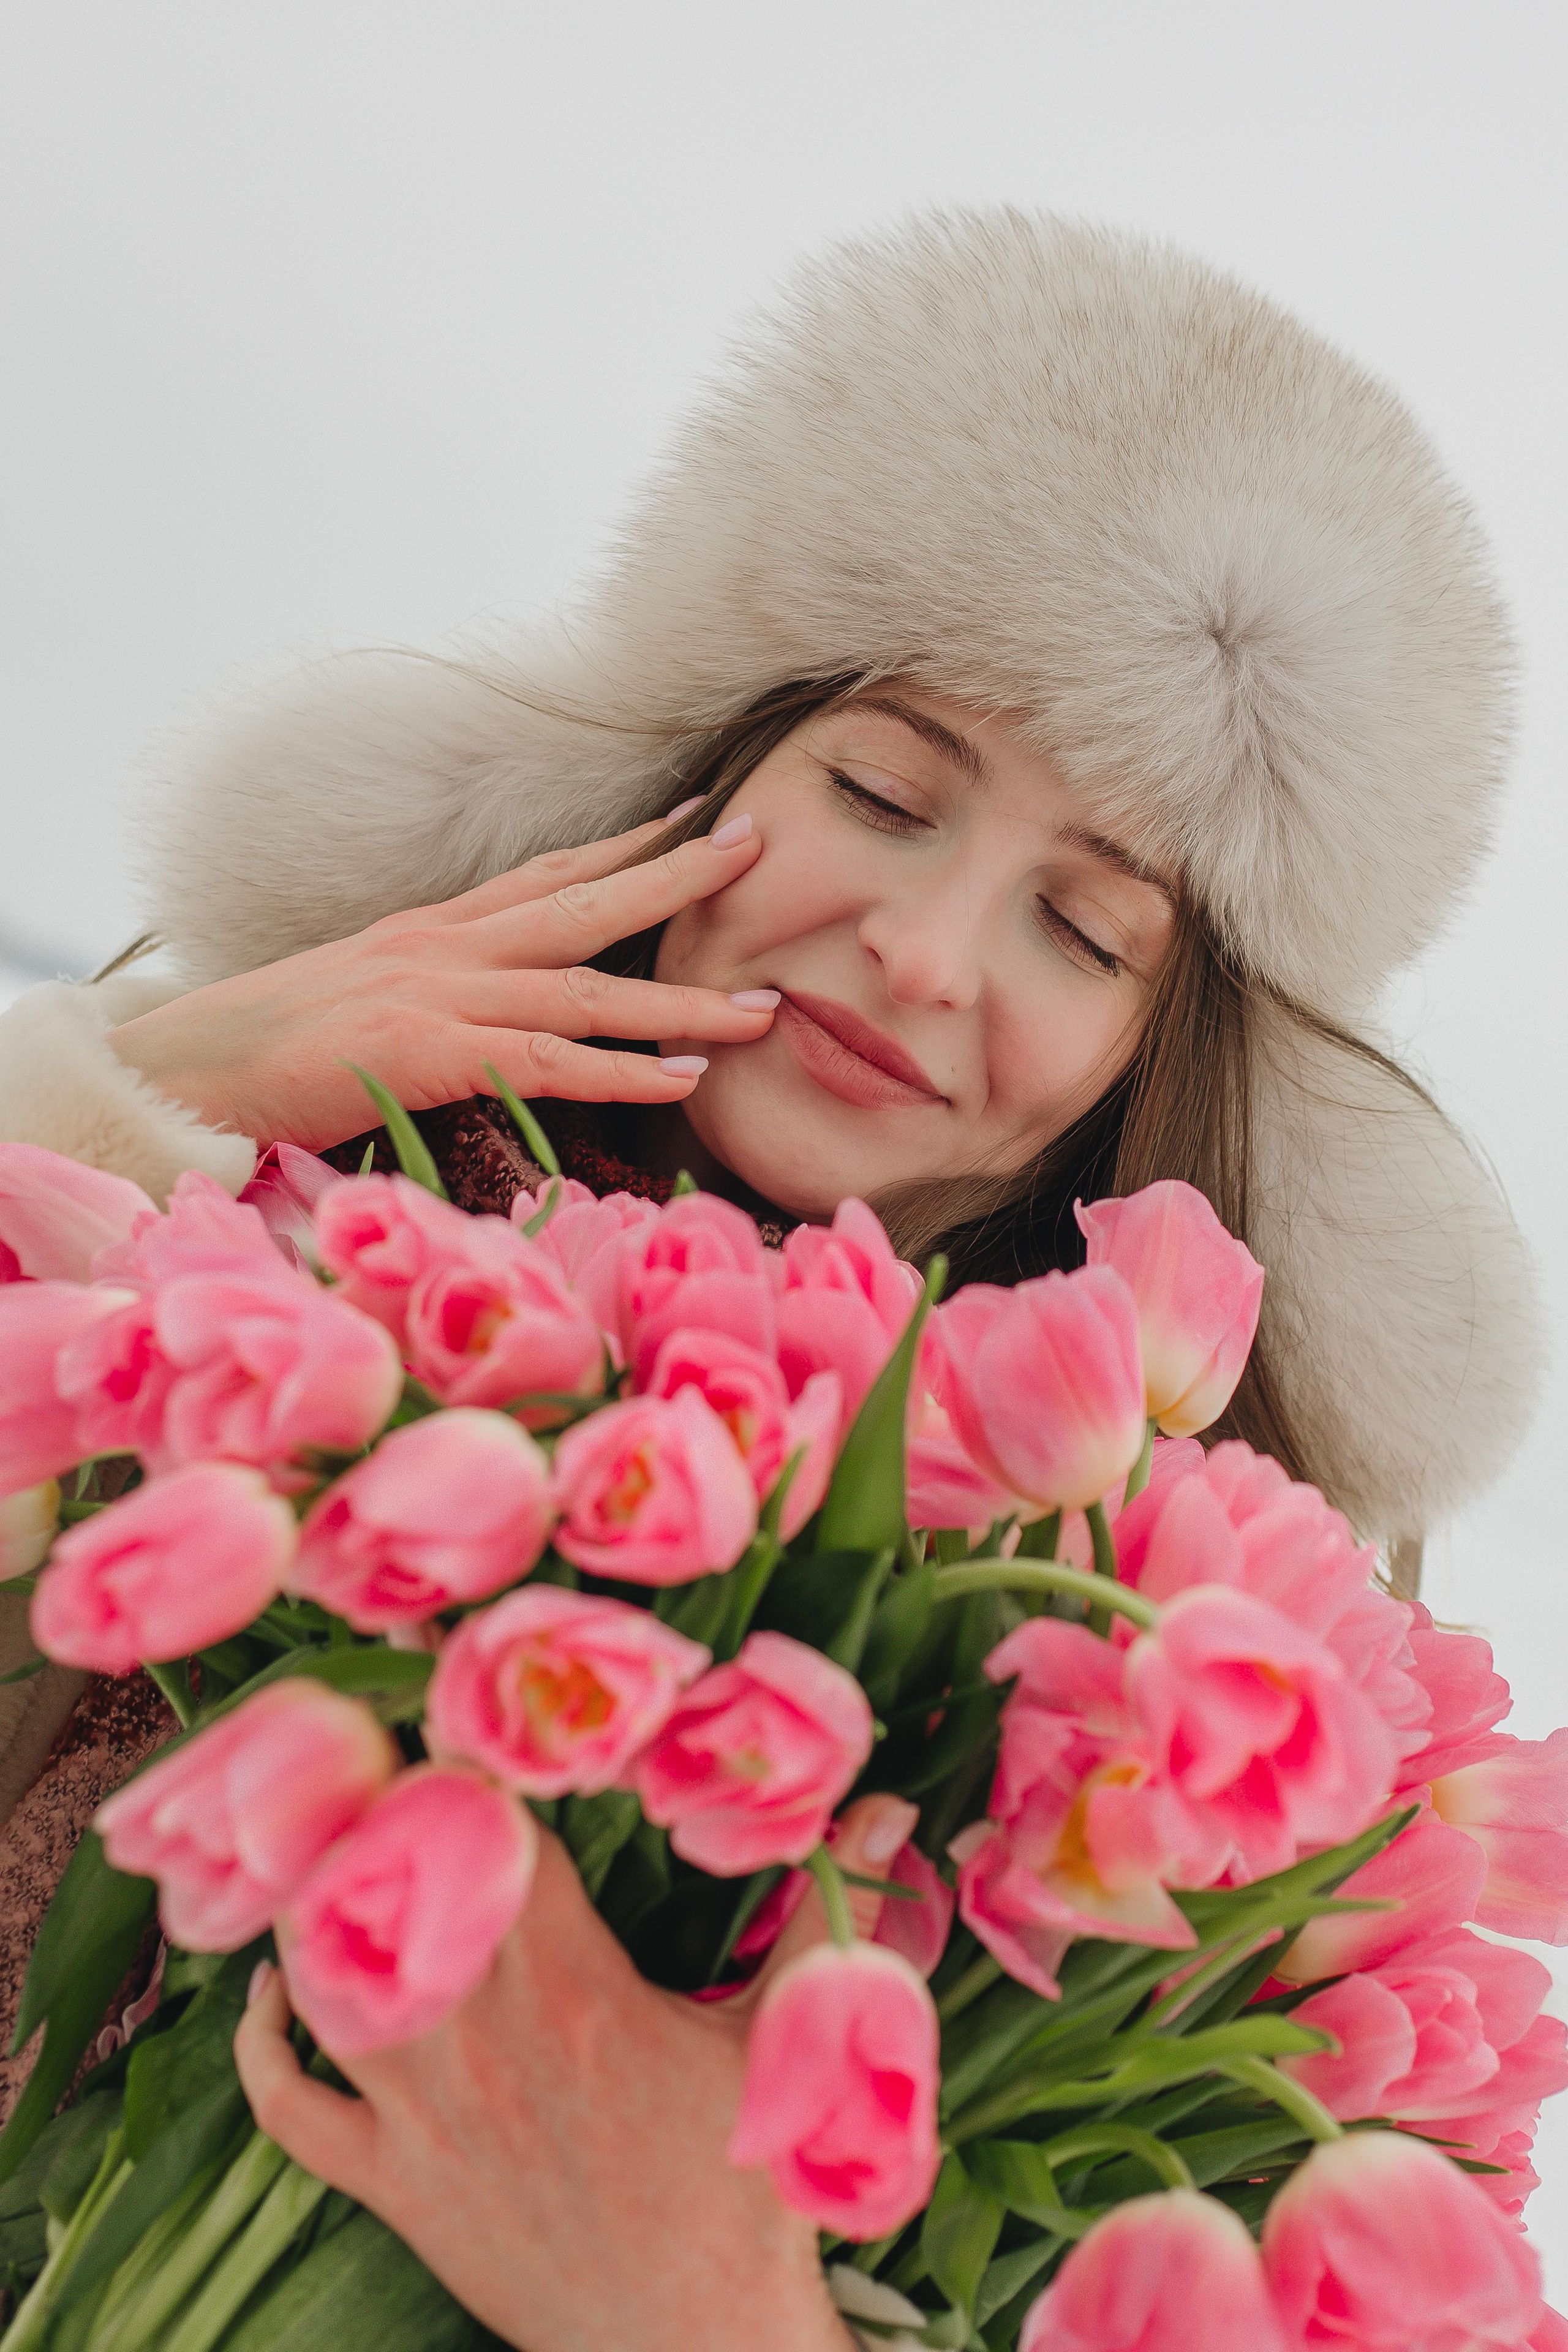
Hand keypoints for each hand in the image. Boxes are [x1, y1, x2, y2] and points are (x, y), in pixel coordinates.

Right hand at [108, 812, 775, 1151]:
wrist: (182, 1068)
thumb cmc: (268, 1050)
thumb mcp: (360, 1000)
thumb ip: (429, 996)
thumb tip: (482, 1012)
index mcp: (430, 932)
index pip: (545, 875)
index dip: (625, 847)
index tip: (695, 820)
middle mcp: (444, 946)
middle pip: (584, 901)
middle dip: (678, 875)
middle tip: (760, 846)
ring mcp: (437, 995)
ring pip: (587, 986)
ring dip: (683, 1000)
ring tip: (764, 1006)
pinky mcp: (426, 1052)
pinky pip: (547, 1060)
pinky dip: (623, 1071)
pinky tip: (687, 1080)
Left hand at [233, 1795, 917, 2351]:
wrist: (696, 2347)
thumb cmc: (749, 2191)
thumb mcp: (792, 2038)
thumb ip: (829, 1912)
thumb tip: (887, 1804)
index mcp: (569, 1985)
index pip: (488, 1828)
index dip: (460, 1746)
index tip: (439, 1678)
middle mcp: (475, 2037)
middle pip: (382, 1881)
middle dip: (371, 1798)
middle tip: (363, 1731)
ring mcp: (420, 2115)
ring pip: (319, 1979)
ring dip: (308, 1901)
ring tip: (319, 1834)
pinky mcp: (392, 2184)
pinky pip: (290, 2107)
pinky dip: (262, 2042)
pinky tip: (265, 1987)